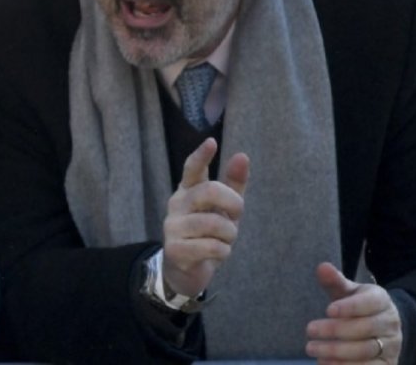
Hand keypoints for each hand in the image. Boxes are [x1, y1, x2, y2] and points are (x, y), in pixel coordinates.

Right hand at [162, 137, 249, 296]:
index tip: (212, 142)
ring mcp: (173, 227)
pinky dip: (223, 251)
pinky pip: (212, 246)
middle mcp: (176, 205)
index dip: (202, 156)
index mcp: (187, 191)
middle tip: (238, 215)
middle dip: (233, 202)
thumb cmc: (207, 235)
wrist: (185, 273)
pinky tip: (217, 253)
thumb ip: (233, 185)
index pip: (192, 169)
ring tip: (226, 240)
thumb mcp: (223, 211)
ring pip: (214, 223)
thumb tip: (242, 155)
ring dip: (230, 234)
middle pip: (209, 191)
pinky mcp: (175, 249)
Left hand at [306, 262, 400, 363]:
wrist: (381, 329)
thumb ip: (335, 281)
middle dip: (335, 330)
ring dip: (337, 351)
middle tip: (309, 330)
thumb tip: (322, 267)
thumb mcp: (348, 292)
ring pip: (365, 350)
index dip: (349, 307)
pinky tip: (325, 363)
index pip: (369, 303)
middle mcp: (390, 324)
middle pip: (365, 328)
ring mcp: (391, 346)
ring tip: (312, 349)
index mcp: (381, 300)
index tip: (327, 310)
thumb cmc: (357, 307)